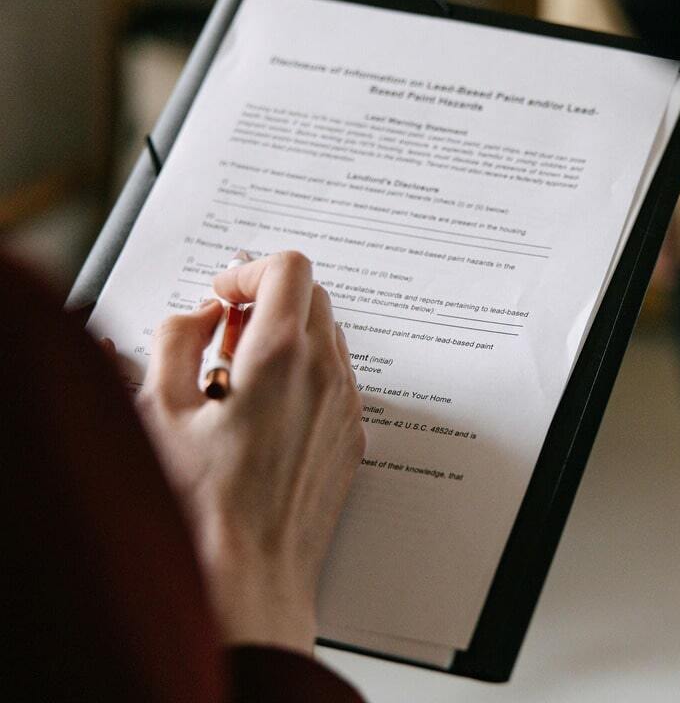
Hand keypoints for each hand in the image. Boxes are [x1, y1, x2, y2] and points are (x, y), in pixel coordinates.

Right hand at [135, 251, 364, 653]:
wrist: (249, 578)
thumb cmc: (200, 506)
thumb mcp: (161, 409)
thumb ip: (179, 339)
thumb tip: (203, 315)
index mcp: (281, 356)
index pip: (291, 268)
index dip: (250, 267)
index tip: (221, 293)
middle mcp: (326, 375)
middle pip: (314, 296)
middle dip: (268, 298)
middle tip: (224, 330)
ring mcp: (346, 407)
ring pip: (328, 338)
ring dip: (287, 335)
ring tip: (237, 375)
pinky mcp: (351, 438)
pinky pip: (336, 380)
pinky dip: (304, 373)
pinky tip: (263, 410)